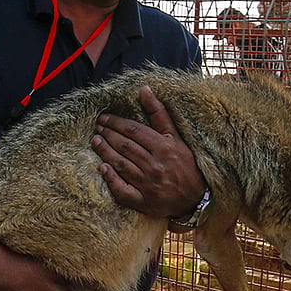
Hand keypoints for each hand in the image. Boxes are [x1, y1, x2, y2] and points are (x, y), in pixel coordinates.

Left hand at [91, 85, 205, 218]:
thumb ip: (159, 113)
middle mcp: (155, 165)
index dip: (116, 122)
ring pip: (120, 164)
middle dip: (108, 134)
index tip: (105, 117)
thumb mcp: (176, 137)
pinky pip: (123, 190)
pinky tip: (102, 168)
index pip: (133, 130)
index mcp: (163, 148)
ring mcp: (148, 184)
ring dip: (105, 151)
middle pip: (124, 146)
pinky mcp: (143, 201)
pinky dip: (111, 179)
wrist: (196, 198)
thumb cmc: (185, 164)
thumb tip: (143, 89)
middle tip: (97, 127)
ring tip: (95, 141)